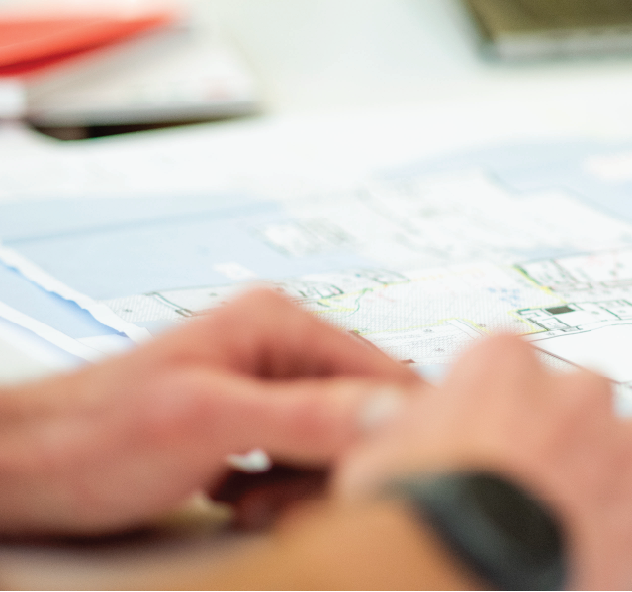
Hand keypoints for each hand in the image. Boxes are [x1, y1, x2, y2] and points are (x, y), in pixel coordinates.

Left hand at [0, 287, 416, 534]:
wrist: (17, 472)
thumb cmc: (85, 439)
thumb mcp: (207, 424)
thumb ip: (306, 417)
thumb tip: (395, 418)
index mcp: (281, 323)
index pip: (389, 380)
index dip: (385, 440)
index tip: (361, 489)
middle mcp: (278, 346)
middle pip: (363, 417)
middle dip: (331, 472)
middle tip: (278, 507)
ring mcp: (261, 385)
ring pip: (333, 446)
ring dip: (302, 489)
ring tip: (249, 505)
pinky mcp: (244, 424)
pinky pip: (299, 462)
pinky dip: (280, 493)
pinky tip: (239, 502)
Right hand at [334, 335, 631, 591]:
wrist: (453, 566)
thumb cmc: (410, 519)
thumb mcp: (376, 458)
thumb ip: (398, 426)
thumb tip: (384, 417)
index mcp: (505, 366)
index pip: (519, 363)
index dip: (511, 410)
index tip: (501, 442)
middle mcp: (576, 389)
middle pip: (593, 397)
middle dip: (579, 436)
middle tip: (550, 487)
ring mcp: (628, 440)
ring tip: (604, 515)